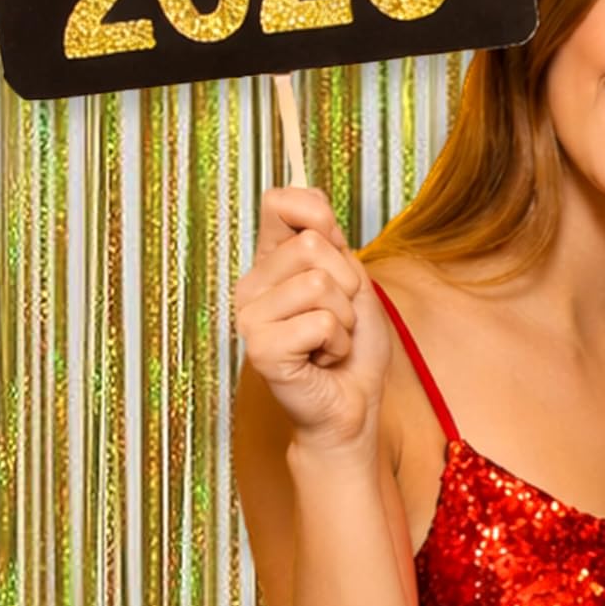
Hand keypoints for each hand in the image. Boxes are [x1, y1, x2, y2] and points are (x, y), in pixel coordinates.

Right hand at [234, 187, 390, 458]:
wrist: (353, 403)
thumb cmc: (353, 344)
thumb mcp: (354, 281)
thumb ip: (333, 243)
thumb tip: (313, 211)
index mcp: (271, 262)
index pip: (281, 202)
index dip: (316, 212)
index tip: (335, 243)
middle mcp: (252, 285)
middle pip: (313, 245)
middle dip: (348, 283)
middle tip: (340, 317)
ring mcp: (251, 317)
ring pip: (320, 285)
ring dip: (345, 318)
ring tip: (330, 340)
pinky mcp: (261, 348)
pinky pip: (321, 322)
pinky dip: (338, 343)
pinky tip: (322, 359)